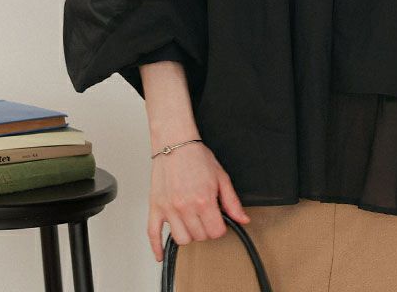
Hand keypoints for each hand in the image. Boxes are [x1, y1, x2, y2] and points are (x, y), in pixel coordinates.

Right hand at [146, 141, 250, 261]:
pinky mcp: (155, 207)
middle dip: (205, 228)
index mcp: (203, 200)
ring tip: (191, 221)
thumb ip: (232, 201)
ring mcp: (168, 208)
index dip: (219, 227)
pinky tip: (160, 255)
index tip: (218, 219)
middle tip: (205, 215)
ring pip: (181, 239)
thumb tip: (243, 219)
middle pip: (199, 237)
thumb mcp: (221, 176)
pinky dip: (156, 247)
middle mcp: (185, 206)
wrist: (175, 142)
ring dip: (188, 234)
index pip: (215, 232)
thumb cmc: (196, 156)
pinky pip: (153, 234)